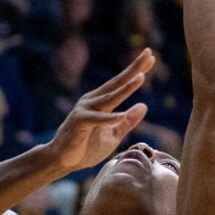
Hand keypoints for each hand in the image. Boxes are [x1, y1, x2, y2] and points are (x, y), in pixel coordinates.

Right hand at [43, 50, 153, 170]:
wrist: (63, 161)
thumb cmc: (87, 147)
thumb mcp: (114, 134)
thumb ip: (128, 121)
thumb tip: (144, 105)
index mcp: (101, 102)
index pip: (121, 84)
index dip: (136, 70)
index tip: (151, 56)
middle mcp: (93, 101)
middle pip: (116, 83)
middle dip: (133, 69)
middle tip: (149, 53)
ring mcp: (84, 110)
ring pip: (109, 98)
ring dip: (125, 88)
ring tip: (141, 77)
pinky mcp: (78, 123)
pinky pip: (96, 119)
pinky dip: (109, 118)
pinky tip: (121, 115)